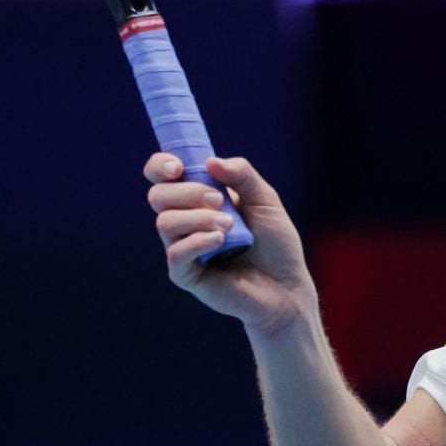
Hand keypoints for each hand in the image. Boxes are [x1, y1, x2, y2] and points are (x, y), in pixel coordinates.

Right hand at [145, 153, 315, 337]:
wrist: (287, 285)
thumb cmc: (276, 243)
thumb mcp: (265, 201)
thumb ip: (242, 176)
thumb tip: (210, 161)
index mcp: (199, 198)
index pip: (162, 176)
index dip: (161, 166)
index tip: (178, 167)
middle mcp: (185, 221)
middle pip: (158, 196)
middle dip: (187, 192)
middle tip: (219, 201)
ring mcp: (183, 248)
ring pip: (165, 222)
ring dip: (198, 217)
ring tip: (229, 226)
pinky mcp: (185, 274)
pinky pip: (175, 252)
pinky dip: (197, 241)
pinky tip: (221, 241)